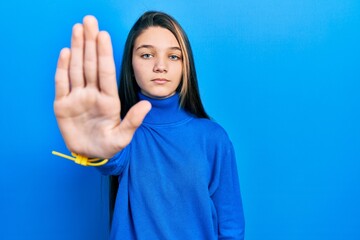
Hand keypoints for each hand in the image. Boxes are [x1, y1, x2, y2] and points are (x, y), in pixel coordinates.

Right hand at [54, 16, 150, 158]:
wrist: (91, 155)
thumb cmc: (110, 145)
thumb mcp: (123, 136)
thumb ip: (134, 121)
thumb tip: (148, 105)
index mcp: (109, 100)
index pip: (106, 72)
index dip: (104, 54)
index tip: (104, 35)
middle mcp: (93, 94)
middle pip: (91, 64)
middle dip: (90, 42)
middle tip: (89, 21)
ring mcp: (77, 98)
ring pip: (77, 69)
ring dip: (76, 49)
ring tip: (78, 29)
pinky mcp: (62, 105)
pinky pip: (62, 84)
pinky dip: (62, 69)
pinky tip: (65, 53)